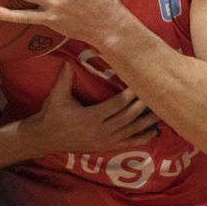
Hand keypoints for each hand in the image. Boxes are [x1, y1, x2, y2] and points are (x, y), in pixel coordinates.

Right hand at [21, 66, 157, 153]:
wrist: (45, 138)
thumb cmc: (52, 114)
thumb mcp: (56, 95)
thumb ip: (65, 78)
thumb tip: (70, 58)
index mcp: (90, 118)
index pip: (117, 105)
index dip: (131, 96)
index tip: (141, 84)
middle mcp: (100, 131)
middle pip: (128, 118)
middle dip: (143, 106)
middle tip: (157, 93)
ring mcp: (104, 141)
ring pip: (131, 131)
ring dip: (147, 122)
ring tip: (161, 111)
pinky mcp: (105, 147)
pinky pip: (127, 143)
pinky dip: (142, 138)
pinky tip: (154, 132)